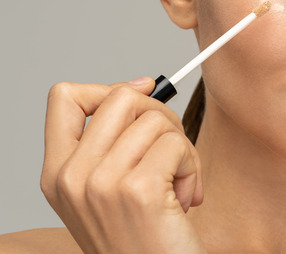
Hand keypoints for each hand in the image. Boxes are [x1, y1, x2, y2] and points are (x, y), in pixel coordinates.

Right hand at [40, 78, 205, 253]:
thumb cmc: (142, 236)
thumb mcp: (108, 189)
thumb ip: (112, 142)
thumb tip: (142, 85)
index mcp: (57, 173)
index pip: (64, 98)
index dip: (108, 88)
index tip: (141, 97)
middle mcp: (71, 177)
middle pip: (122, 97)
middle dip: (160, 116)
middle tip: (171, 151)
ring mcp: (102, 183)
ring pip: (156, 119)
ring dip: (182, 149)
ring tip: (178, 184)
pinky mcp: (139, 190)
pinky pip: (177, 145)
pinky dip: (193, 167)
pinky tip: (185, 197)